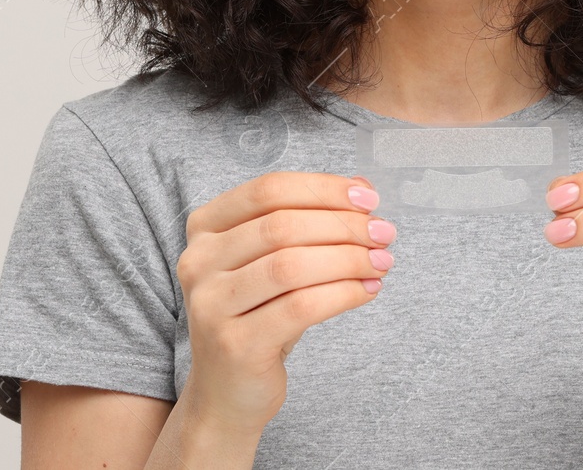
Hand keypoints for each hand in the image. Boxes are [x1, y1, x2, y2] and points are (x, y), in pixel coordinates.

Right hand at [177, 171, 396, 431]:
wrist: (226, 393)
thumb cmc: (258, 316)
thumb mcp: (277, 261)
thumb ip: (312, 220)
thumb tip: (363, 188)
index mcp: (205, 229)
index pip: (269, 189)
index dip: (324, 189)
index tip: (368, 199)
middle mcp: (198, 262)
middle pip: (282, 225)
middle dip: (343, 225)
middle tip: (383, 233)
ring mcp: (211, 305)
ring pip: (292, 266)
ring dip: (348, 259)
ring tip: (381, 261)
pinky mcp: (236, 344)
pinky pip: (301, 307)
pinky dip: (344, 293)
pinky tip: (368, 290)